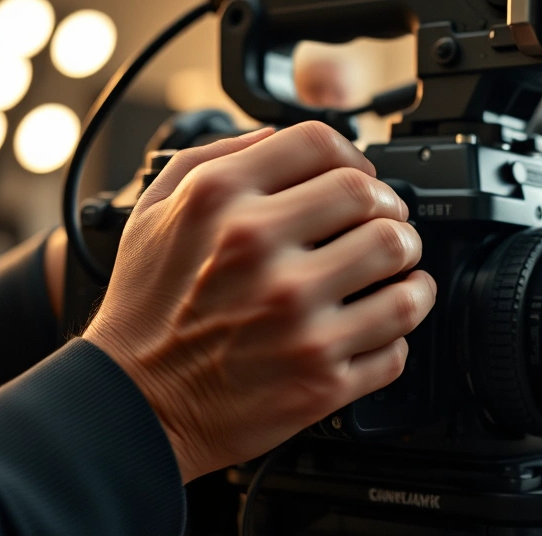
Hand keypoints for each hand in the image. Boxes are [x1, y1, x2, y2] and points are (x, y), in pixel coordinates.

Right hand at [83, 122, 435, 482]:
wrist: (134, 404)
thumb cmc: (148, 307)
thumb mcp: (157, 210)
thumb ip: (220, 157)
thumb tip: (282, 136)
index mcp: (219, 200)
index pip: (321, 143)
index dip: (353, 156)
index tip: (358, 176)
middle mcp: (259, 252)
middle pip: (372, 199)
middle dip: (389, 207)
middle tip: (384, 223)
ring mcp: (296, 318)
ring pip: (400, 261)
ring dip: (407, 262)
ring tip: (394, 269)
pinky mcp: (321, 377)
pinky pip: (399, 337)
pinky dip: (399, 327)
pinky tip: (378, 320)